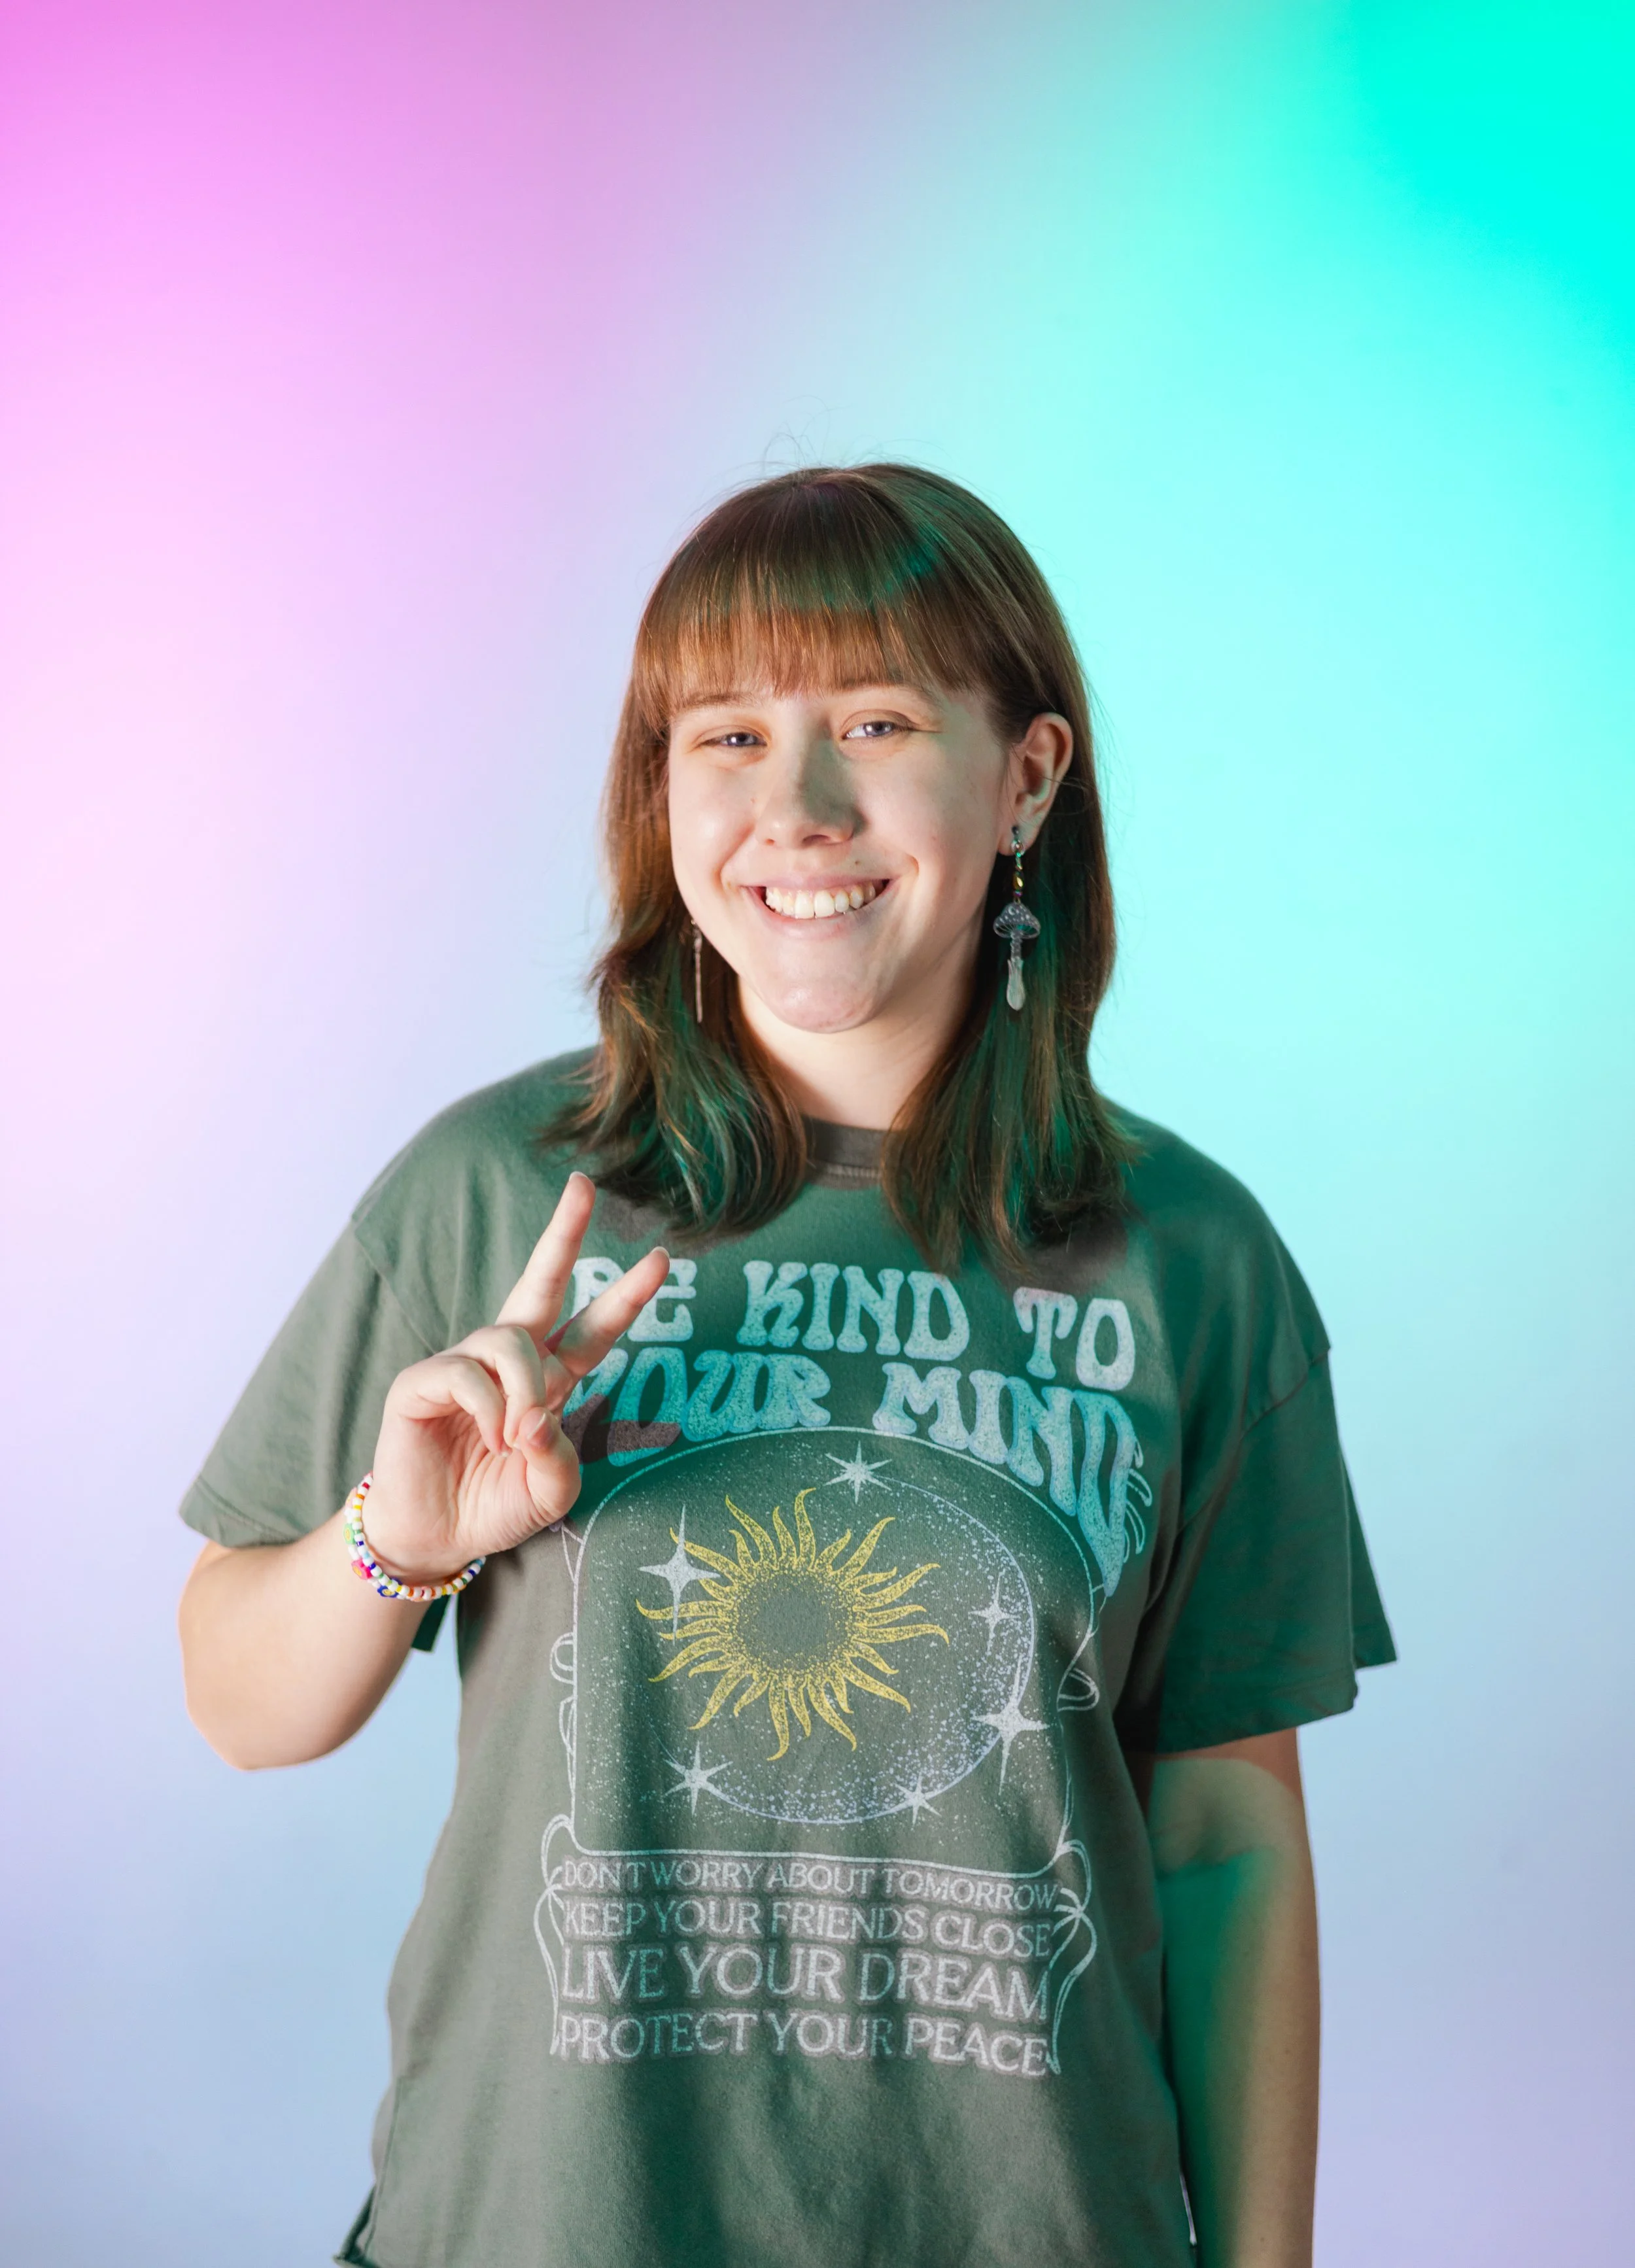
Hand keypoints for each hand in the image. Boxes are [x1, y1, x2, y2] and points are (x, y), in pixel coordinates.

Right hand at [363, 1173, 667, 1582]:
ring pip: (510, 1340)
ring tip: (516, 1438)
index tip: (663, 1258)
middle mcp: (508, 1360)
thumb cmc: (495, 1505)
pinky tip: (488, 1437)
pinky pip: (468, 1373)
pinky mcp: (421, 1382)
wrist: (437, 1537)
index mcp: (548, 1380)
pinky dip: (489, 1408)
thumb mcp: (550, 1489)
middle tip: (584, 1184)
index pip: (592, 1328)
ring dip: (526, 1390)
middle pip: (541, 1282)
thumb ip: (561, 1454)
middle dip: (562, 1232)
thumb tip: (537, 1418)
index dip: (626, 1295)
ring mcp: (463, 1365)